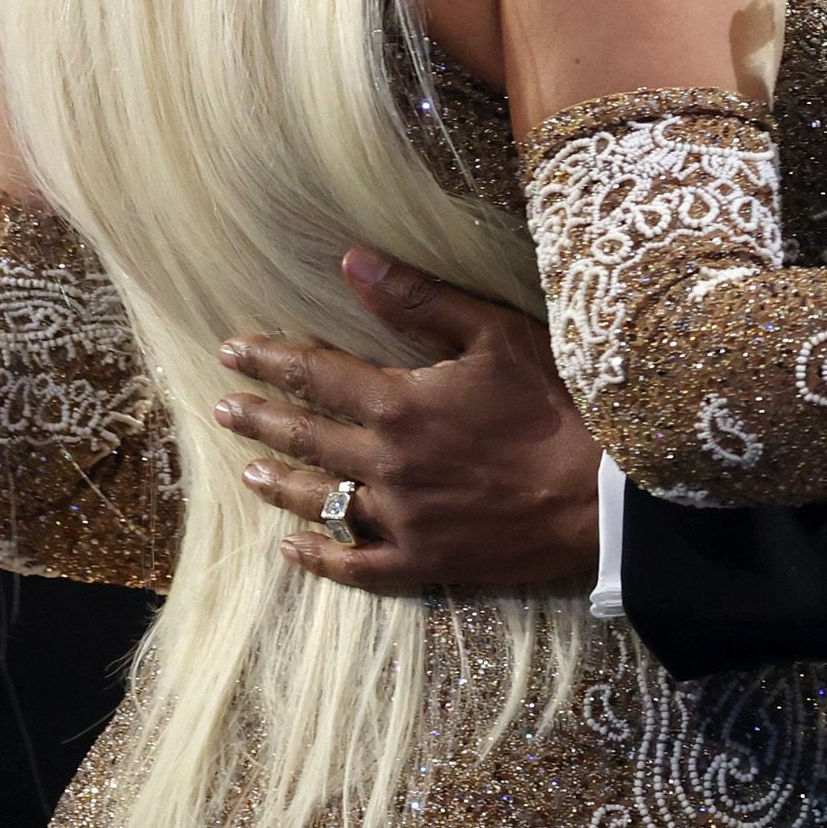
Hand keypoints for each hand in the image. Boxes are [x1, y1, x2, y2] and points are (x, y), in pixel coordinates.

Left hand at [211, 260, 602, 594]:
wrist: (604, 496)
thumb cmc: (558, 405)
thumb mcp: (496, 335)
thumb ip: (419, 300)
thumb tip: (351, 260)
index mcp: (400, 403)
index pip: (315, 375)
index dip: (270, 359)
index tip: (232, 350)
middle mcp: (387, 464)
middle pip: (305, 438)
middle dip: (259, 418)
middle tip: (222, 407)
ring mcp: (402, 519)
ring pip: (321, 502)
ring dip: (279, 484)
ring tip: (247, 471)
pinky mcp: (425, 561)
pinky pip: (357, 566)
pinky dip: (320, 560)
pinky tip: (292, 550)